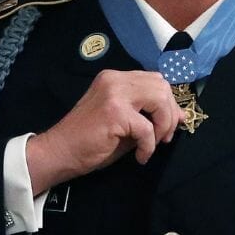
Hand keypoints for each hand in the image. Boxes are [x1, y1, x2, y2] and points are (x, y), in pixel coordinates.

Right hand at [25, 70, 183, 194]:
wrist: (59, 152)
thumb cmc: (88, 140)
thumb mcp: (120, 119)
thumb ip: (144, 112)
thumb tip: (175, 116)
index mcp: (115, 78)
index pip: (154, 79)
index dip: (168, 101)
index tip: (172, 123)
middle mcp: (115, 79)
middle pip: (161, 85)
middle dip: (170, 112)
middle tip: (164, 136)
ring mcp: (114, 94)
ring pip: (159, 99)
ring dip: (163, 125)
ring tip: (154, 143)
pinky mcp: (115, 112)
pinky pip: (147, 128)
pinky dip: (148, 146)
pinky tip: (140, 156)